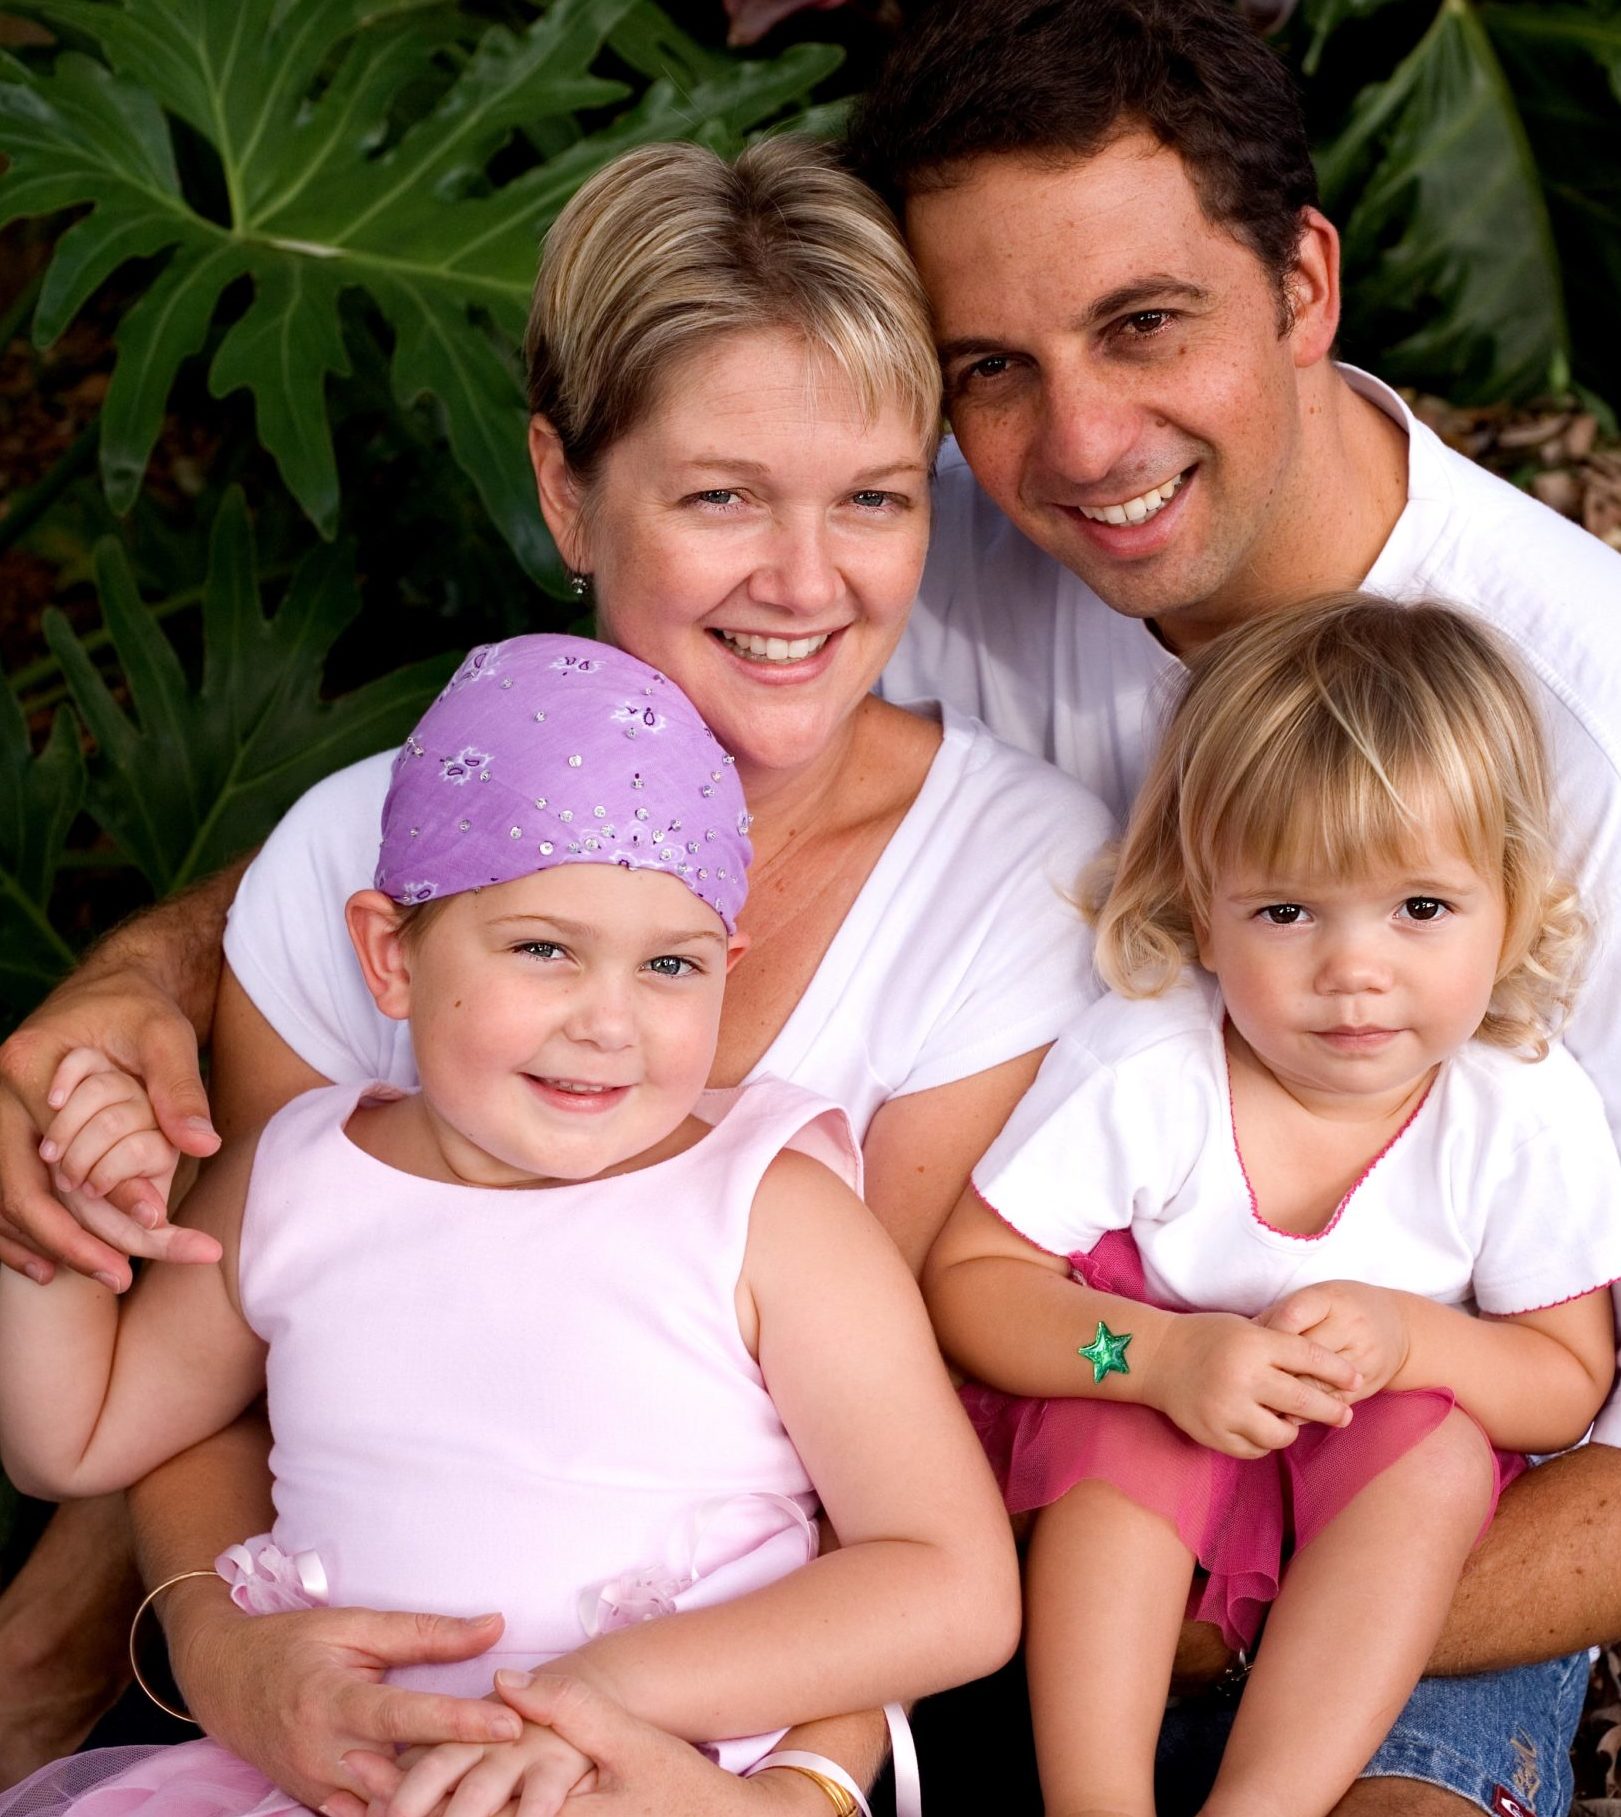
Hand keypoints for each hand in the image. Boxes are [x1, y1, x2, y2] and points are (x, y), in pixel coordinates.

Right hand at [0, 972, 221, 1285]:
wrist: (110, 988)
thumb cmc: (140, 1010)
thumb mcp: (166, 1037)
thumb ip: (180, 1090)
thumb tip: (204, 1145)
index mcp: (28, 1065)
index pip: (60, 1150)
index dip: (104, 1197)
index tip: (154, 1227)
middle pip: (16, 1187)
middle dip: (67, 1240)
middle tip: (121, 1277)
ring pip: (1, 1200)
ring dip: (43, 1246)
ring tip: (100, 1277)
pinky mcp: (2, 1132)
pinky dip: (17, 1234)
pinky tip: (49, 1266)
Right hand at [167, 1589, 520, 1811]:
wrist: (224, 1681)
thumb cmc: (294, 1644)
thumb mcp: (355, 1625)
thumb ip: (425, 1632)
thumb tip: (495, 1626)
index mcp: (333, 1699)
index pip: (405, 1716)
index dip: (459, 1722)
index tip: (510, 1724)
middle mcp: (323, 1752)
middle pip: (402, 1773)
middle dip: (460, 1771)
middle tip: (522, 1760)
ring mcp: (318, 1788)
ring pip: (388, 1805)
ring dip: (438, 1796)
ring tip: (497, 1783)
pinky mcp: (319, 1805)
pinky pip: (371, 1813)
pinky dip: (410, 1808)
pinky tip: (451, 1798)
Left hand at [341, 1675, 827, 1816]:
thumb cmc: (671, 1779)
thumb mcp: (625, 1738)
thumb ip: (566, 1706)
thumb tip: (504, 1677)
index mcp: (551, 1802)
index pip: (472, 1800)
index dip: (413, 1792)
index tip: (367, 1779)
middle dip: (409, 1812)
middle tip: (353, 1805)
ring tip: (366, 1812)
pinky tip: (419, 1811)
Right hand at [1151, 1309, 1360, 1456]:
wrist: (1154, 1357)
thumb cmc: (1206, 1337)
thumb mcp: (1245, 1328)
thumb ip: (1281, 1348)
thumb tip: (1329, 1376)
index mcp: (1253, 1344)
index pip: (1309, 1357)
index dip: (1338, 1371)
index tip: (1356, 1380)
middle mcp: (1242, 1377)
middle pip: (1304, 1402)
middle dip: (1332, 1410)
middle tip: (1345, 1415)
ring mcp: (1227, 1409)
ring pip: (1282, 1435)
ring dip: (1292, 1430)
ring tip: (1290, 1421)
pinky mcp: (1213, 1434)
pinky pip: (1255, 1449)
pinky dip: (1262, 1441)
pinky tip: (1260, 1427)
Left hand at [1260, 1279, 1410, 1399]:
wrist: (1398, 1327)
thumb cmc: (1342, 1309)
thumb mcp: (1316, 1299)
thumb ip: (1281, 1314)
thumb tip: (1245, 1337)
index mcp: (1332, 1300)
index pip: (1292, 1316)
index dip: (1266, 1333)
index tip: (1248, 1345)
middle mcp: (1351, 1327)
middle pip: (1304, 1353)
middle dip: (1273, 1367)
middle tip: (1246, 1378)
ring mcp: (1363, 1358)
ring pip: (1318, 1382)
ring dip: (1287, 1395)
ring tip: (1259, 1401)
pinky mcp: (1368, 1385)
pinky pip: (1333, 1402)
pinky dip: (1307, 1412)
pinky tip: (1285, 1414)